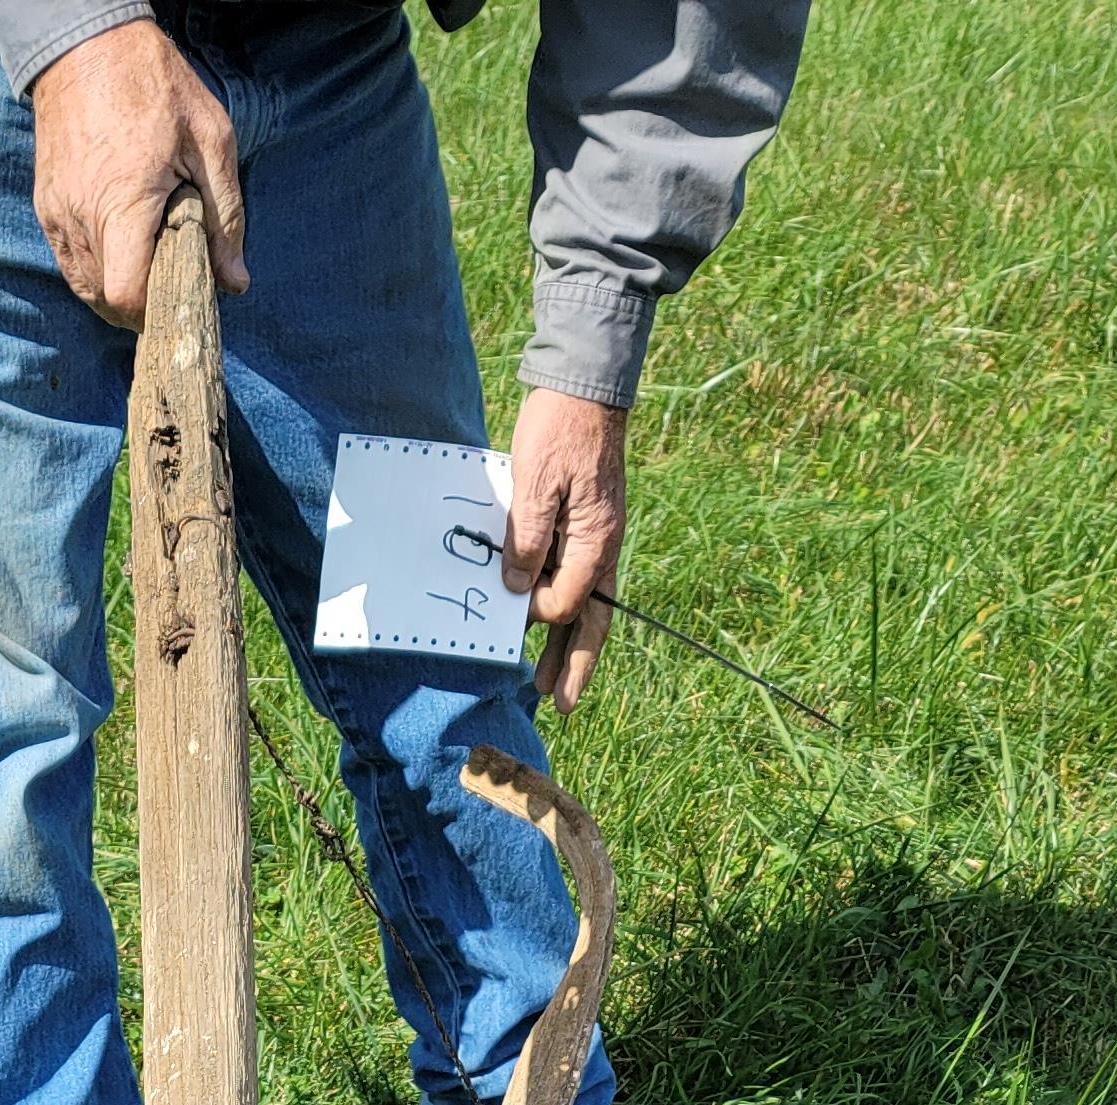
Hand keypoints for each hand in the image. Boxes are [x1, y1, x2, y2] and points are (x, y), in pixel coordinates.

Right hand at [29, 19, 246, 326]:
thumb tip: (234, 283)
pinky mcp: (47, 207)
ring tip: (147, 259)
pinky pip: (70, 262)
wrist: (87, 42)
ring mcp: (58, 213)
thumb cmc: (155, 83)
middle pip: (106, 300)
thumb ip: (225, 217)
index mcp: (124, 203)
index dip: (153, 312)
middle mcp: (82, 216)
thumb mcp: (210, 141)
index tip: (177, 298)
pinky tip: (121, 244)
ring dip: (117, 288)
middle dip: (139, 303)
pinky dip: (96, 268)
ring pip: (85, 286)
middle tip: (168, 278)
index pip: (126, 296)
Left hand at [503, 388, 628, 708]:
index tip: (513, 602)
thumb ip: (527, 539)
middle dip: (573, 665)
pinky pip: (577, 580)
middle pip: (591, 621)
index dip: (537, 612)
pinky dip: (564, 610)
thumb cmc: (559, 430)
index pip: (566, 601)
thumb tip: (517, 588)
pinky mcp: (586, 528)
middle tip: (558, 704)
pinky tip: (545, 626)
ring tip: (547, 686)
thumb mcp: (536, 483)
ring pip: (586, 606)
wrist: (584, 388)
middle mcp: (603, 548)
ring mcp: (597, 540)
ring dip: (566, 647)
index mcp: (595, 541)